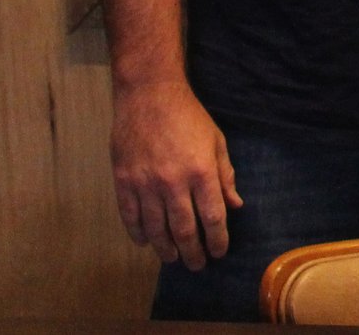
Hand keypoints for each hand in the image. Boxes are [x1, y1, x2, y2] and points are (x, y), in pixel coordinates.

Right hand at [110, 79, 241, 269]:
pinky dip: (137, 233)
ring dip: (165, 248)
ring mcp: (145, 183)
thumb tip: (235, 206)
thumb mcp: (216, 141)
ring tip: (173, 259)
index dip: (217, 240)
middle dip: (193, 252)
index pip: (212, 217)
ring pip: (156, 229)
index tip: (219, 252)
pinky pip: (130, 216)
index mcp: (201, 171)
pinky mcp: (124, 180)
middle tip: (197, 265)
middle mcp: (174, 182)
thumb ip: (225, 175)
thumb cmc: (188, 116)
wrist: (149, 94)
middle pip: (184, 230)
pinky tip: (145, 242)